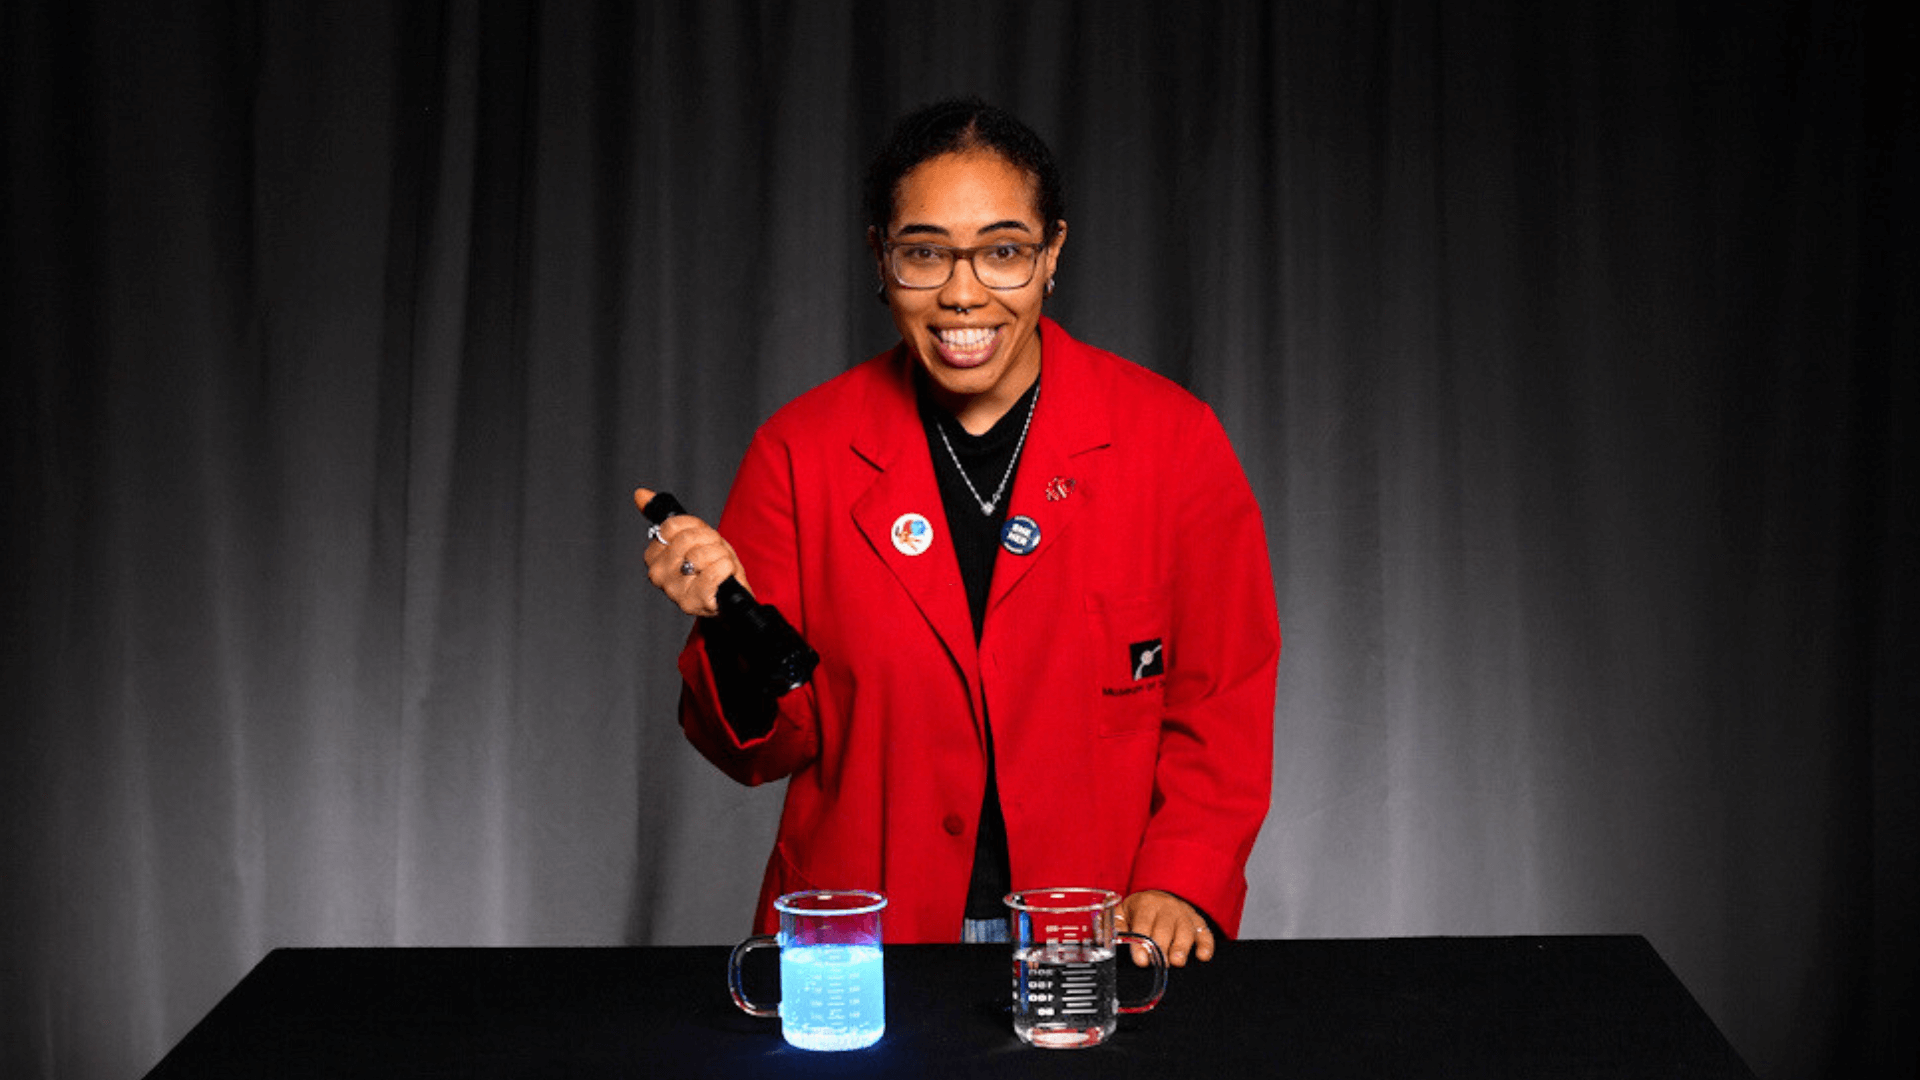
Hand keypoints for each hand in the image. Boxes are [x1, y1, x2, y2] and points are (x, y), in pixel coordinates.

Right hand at [634, 487, 752, 617]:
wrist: (730, 597)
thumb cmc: (711, 567)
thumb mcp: (693, 537)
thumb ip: (668, 518)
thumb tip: (640, 493)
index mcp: (653, 556)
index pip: (672, 526)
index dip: (696, 528)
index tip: (702, 539)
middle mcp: (658, 574)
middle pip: (688, 538)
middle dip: (710, 541)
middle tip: (714, 554)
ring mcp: (673, 590)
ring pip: (702, 554)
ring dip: (720, 556)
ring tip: (719, 566)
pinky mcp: (692, 602)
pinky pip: (714, 572)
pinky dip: (727, 568)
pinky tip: (725, 576)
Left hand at [1115, 890, 1214, 967]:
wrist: (1159, 897)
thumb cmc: (1139, 911)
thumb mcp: (1123, 912)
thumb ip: (1115, 925)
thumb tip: (1107, 939)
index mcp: (1146, 903)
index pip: (1143, 923)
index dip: (1142, 943)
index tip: (1141, 960)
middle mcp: (1167, 907)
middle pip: (1165, 928)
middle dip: (1162, 947)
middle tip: (1158, 965)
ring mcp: (1184, 914)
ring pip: (1186, 930)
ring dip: (1182, 947)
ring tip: (1177, 962)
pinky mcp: (1197, 922)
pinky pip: (1205, 933)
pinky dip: (1206, 945)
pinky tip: (1203, 956)